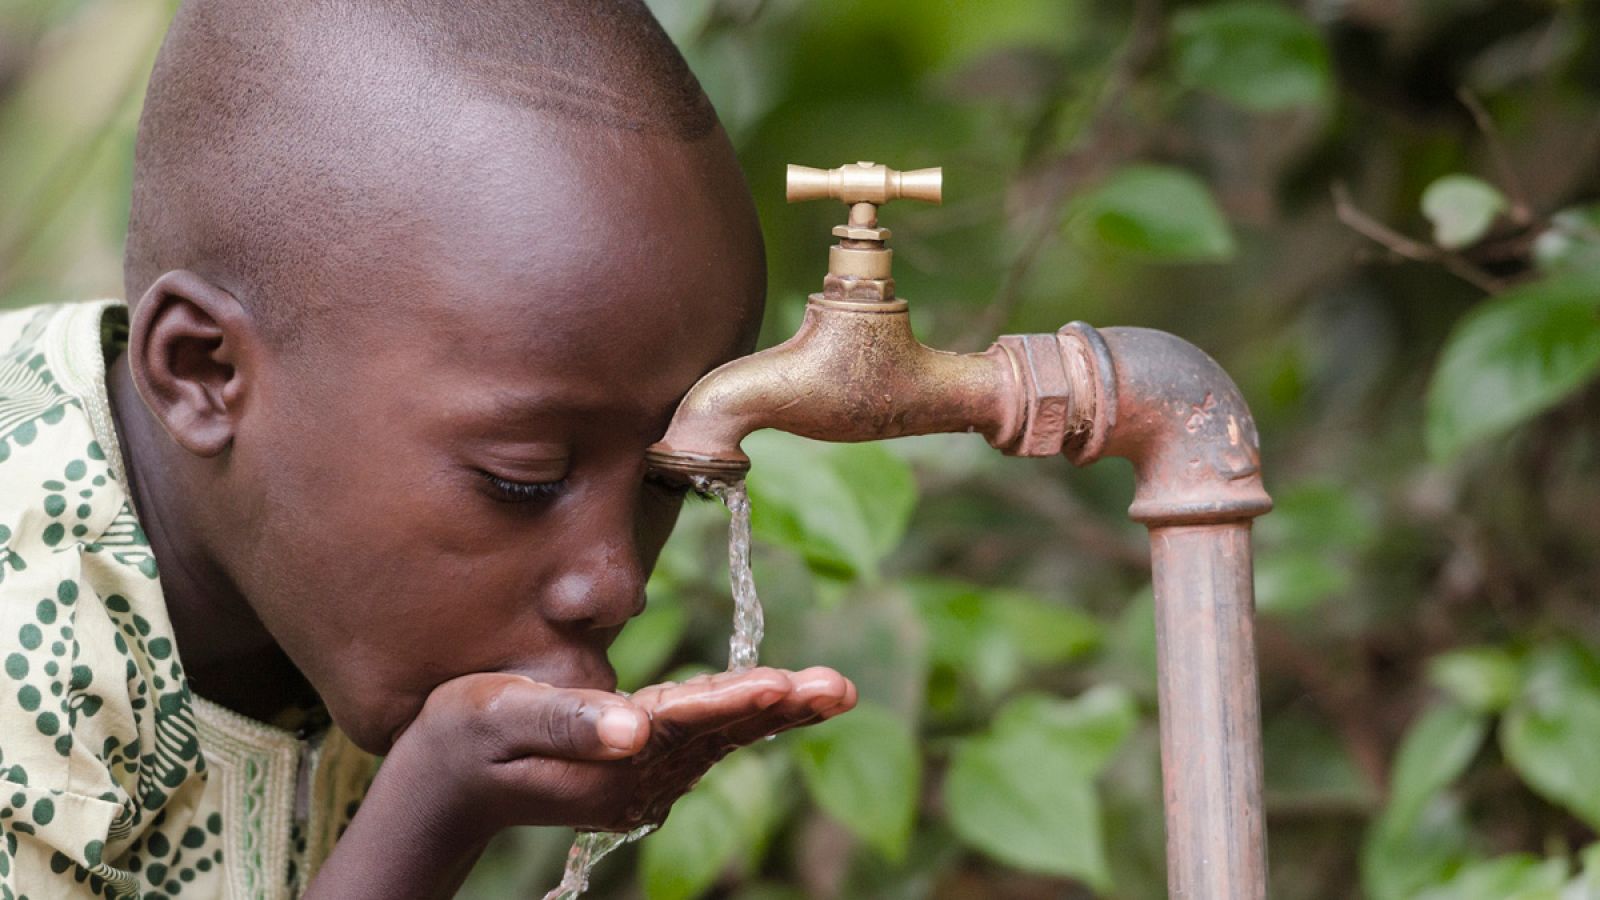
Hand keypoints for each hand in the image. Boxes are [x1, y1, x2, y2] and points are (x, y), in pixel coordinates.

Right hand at [385, 666, 855, 840]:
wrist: (445, 784)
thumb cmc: (466, 738)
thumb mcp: (503, 718)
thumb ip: (570, 722)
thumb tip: (636, 728)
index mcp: (611, 762)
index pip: (687, 722)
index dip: (738, 699)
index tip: (787, 686)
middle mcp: (637, 778)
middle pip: (721, 733)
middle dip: (783, 707)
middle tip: (841, 689)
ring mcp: (642, 781)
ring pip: (720, 737)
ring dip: (776, 712)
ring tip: (830, 691)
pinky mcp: (639, 771)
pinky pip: (703, 740)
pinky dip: (743, 716)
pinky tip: (780, 700)